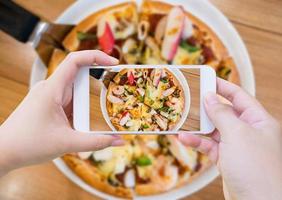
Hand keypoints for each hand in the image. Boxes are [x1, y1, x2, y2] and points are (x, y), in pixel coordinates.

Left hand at [0, 50, 123, 175]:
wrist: (3, 153)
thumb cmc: (28, 144)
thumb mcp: (67, 143)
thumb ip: (96, 142)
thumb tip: (120, 141)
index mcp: (52, 89)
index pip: (75, 60)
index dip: (95, 56)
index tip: (113, 61)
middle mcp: (50, 88)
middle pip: (79, 76)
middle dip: (97, 83)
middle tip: (115, 88)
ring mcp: (49, 96)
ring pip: (75, 91)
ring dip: (88, 100)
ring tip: (100, 111)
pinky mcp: (48, 105)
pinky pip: (69, 101)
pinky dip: (80, 109)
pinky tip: (84, 121)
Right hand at [179, 78, 281, 199]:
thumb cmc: (255, 166)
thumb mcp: (237, 134)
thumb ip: (221, 114)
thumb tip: (209, 97)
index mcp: (259, 120)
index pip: (239, 96)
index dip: (222, 86)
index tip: (205, 79)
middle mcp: (249, 131)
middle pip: (224, 112)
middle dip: (205, 107)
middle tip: (187, 99)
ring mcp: (237, 146)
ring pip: (214, 130)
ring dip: (197, 126)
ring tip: (181, 119)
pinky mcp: (226, 159)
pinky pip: (209, 146)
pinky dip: (197, 142)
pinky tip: (184, 138)